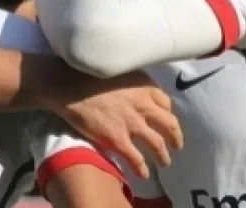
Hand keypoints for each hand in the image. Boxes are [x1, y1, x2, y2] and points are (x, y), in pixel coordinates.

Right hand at [50, 70, 181, 178]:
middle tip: (177, 144)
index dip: (168, 113)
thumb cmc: (89, 73)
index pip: (166, 102)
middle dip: (176, 137)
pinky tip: (143, 174)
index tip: (166, 119)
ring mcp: (132, 124)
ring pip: (157, 144)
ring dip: (163, 155)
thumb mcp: (120, 70)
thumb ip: (133, 83)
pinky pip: (135, 158)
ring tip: (165, 162)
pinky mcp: (118, 139)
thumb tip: (135, 91)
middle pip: (169, 124)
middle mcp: (144, 105)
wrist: (68, 85)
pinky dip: (142, 168)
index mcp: (145, 86)